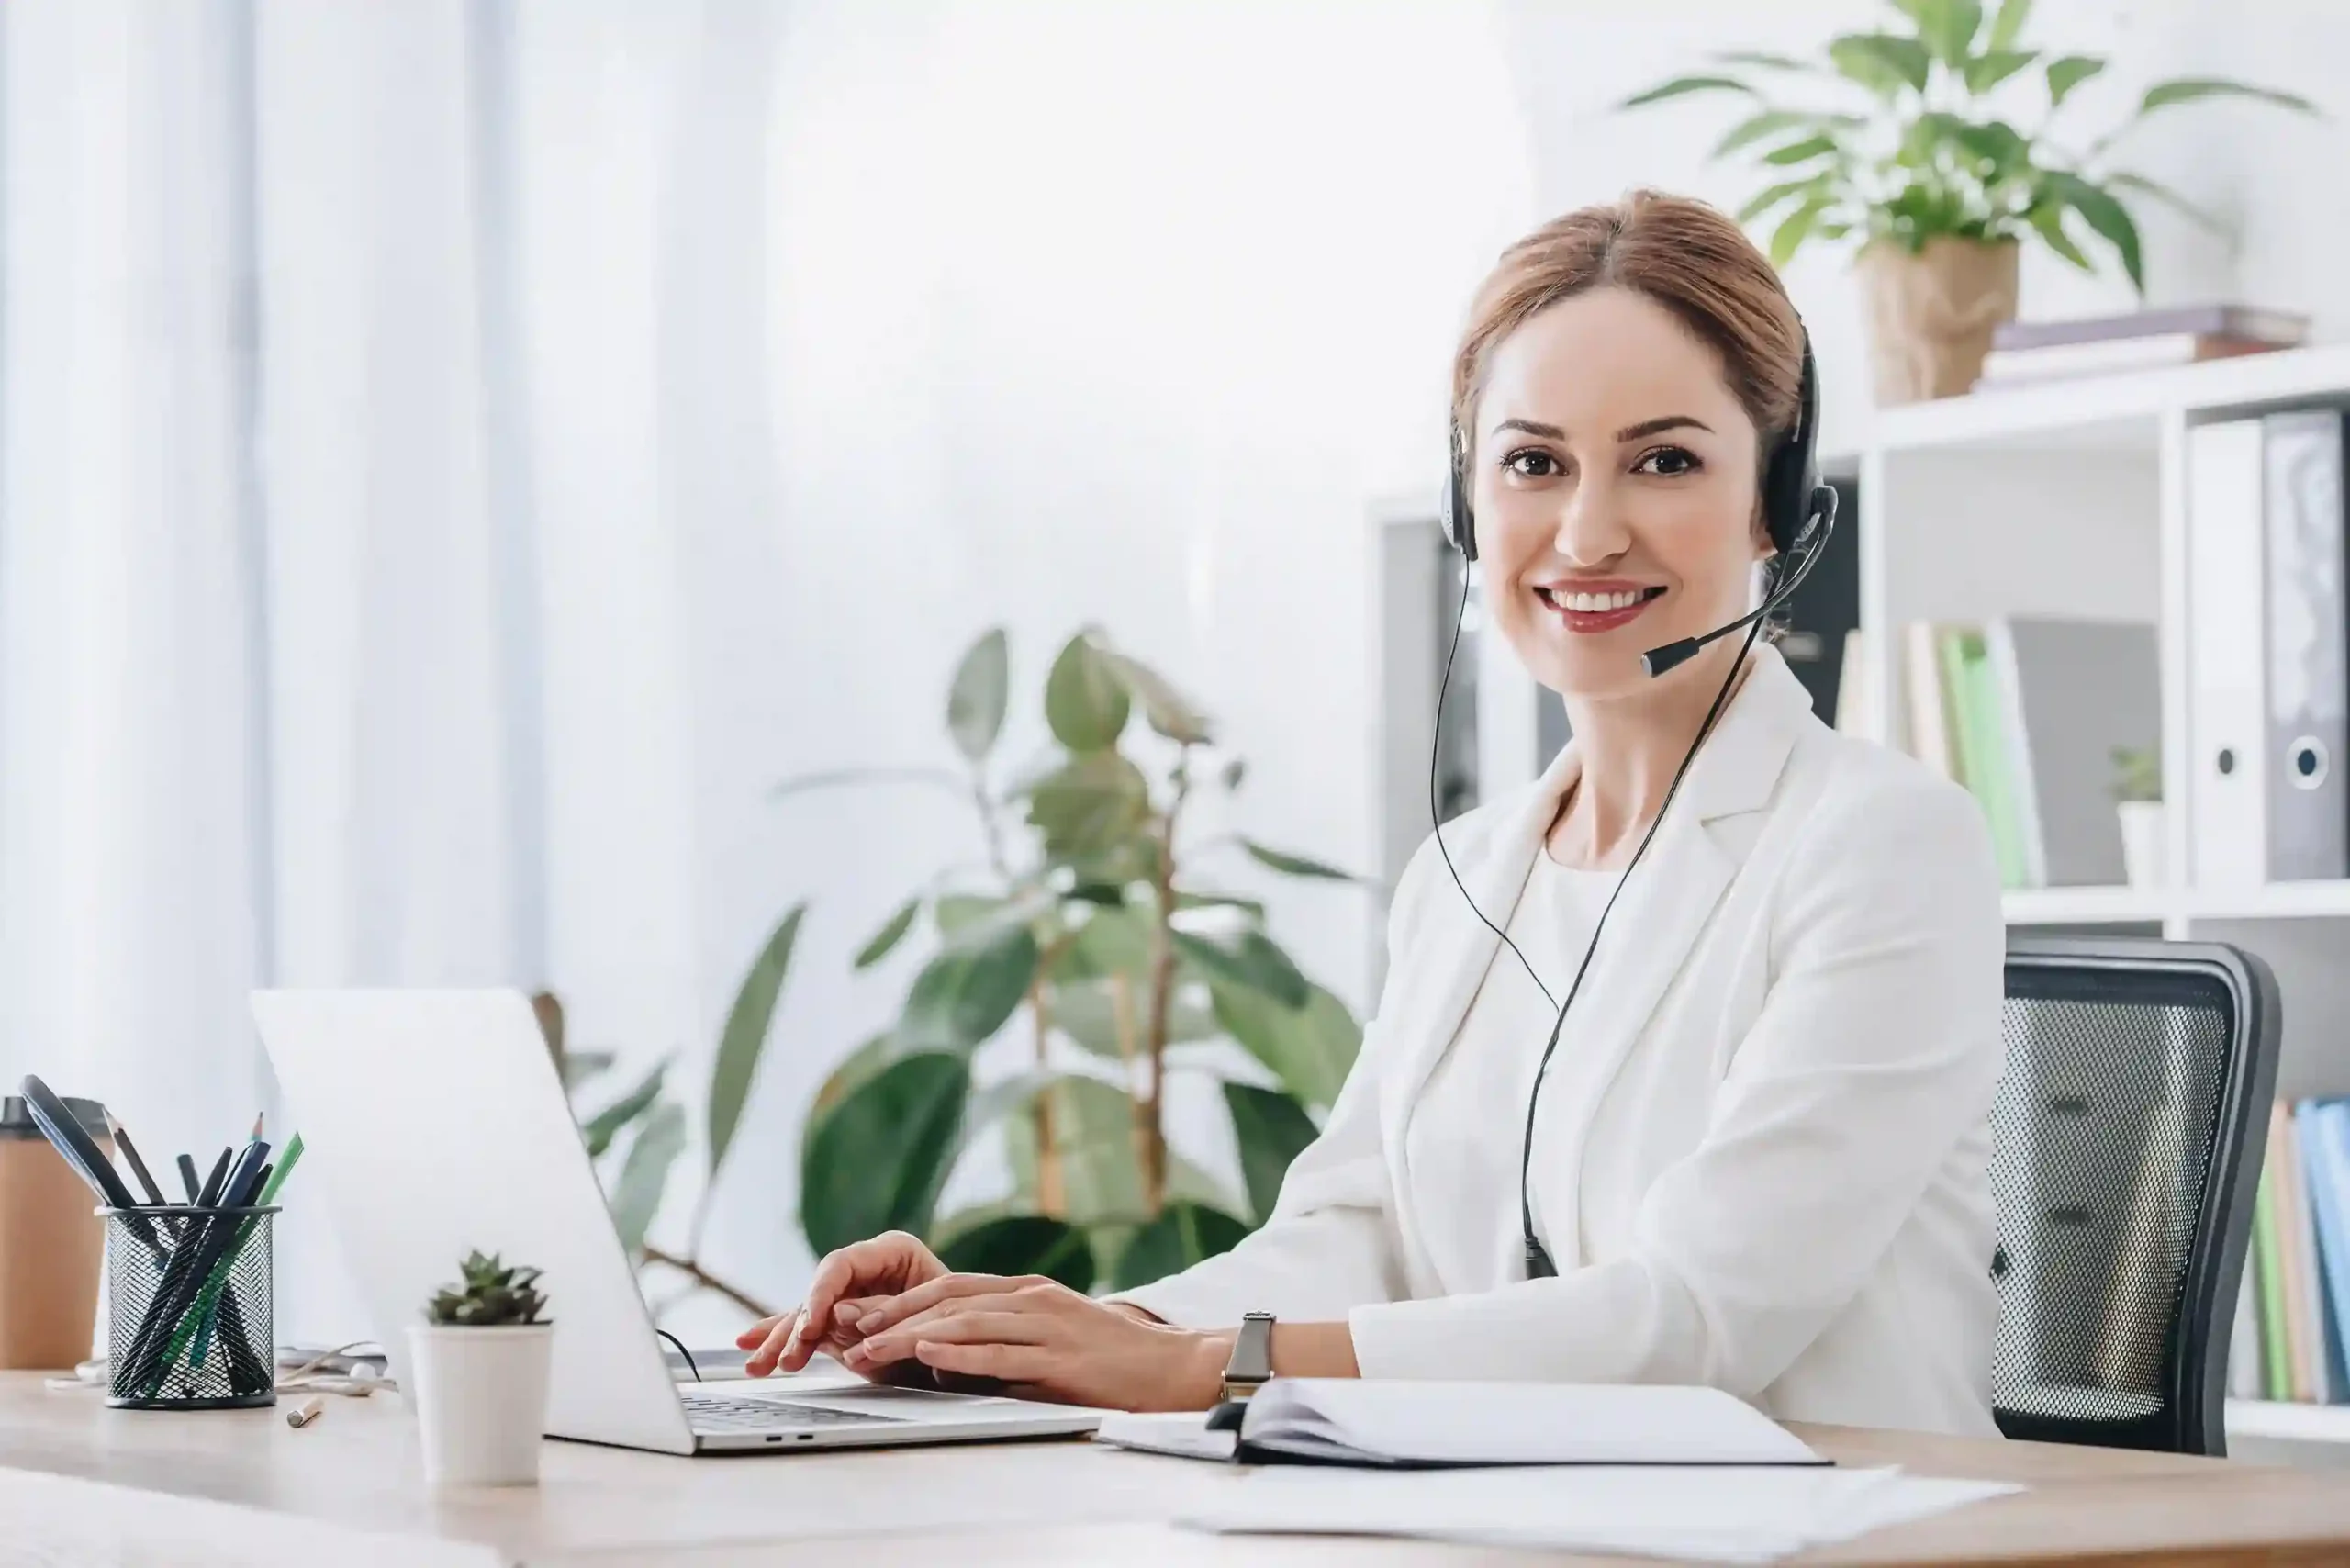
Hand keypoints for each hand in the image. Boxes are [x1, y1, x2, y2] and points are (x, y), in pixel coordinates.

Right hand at [737, 1231, 949, 1375]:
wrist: (979, 1345)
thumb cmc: (964, 1324)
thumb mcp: (932, 1317)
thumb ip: (886, 1313)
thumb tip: (840, 1314)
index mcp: (892, 1250)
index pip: (841, 1264)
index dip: (820, 1293)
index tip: (811, 1324)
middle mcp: (866, 1268)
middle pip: (818, 1291)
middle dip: (797, 1326)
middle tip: (785, 1357)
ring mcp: (852, 1296)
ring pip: (807, 1314)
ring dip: (781, 1340)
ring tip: (757, 1364)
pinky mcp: (844, 1323)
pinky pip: (807, 1330)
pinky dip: (782, 1339)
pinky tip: (751, 1346)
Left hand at [842, 1273, 1229, 1410]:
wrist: (1172, 1366)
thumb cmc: (1110, 1362)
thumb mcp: (1048, 1343)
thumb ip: (1000, 1346)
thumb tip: (945, 1365)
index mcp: (1027, 1292)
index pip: (950, 1289)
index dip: (901, 1301)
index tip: (861, 1315)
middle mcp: (1031, 1298)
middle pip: (947, 1298)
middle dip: (891, 1313)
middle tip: (847, 1328)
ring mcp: (1046, 1322)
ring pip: (964, 1320)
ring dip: (910, 1334)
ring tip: (869, 1346)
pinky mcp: (1059, 1353)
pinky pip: (999, 1349)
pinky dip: (959, 1350)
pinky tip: (928, 1352)